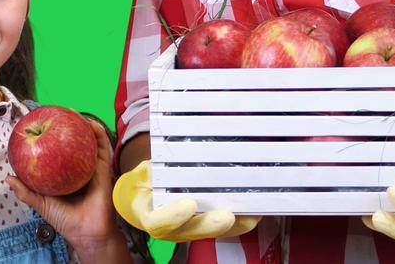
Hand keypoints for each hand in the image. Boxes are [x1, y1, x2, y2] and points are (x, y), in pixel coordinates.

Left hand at [7, 117, 128, 261]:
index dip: (52, 136)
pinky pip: (103, 148)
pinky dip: (98, 134)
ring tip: (73, 112)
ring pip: (89, 141)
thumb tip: (8, 177)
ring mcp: (92, 167)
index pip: (58, 151)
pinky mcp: (104, 170)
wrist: (86, 232)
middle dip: (68, 126)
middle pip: (74, 143)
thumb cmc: (65, 219)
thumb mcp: (41, 202)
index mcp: (66, 174)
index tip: (43, 122)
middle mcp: (79, 168)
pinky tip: (91, 125)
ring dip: (83, 125)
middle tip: (58, 112)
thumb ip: (25, 191)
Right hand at [113, 160, 258, 241]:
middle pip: (193, 232)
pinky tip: (255, 211)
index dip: (174, 216)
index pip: (160, 223)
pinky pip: (224, 229)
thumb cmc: (142, 187)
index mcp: (151, 218)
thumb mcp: (139, 176)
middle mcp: (172, 230)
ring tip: (252, 213)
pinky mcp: (204, 227)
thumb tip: (159, 162)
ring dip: (234, 225)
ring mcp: (190, 231)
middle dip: (213, 224)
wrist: (144, 203)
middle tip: (228, 216)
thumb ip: (148, 171)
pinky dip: (240, 221)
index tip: (188, 204)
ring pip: (213, 232)